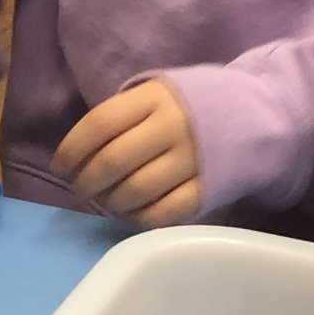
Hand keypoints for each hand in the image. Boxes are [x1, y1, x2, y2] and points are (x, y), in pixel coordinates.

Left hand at [55, 80, 200, 224]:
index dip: (72, 149)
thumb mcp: (154, 96)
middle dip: (86, 181)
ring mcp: (192, 160)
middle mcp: (173, 126)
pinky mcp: (208, 189)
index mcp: (154, 98)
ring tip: (106, 201)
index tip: (60, 166)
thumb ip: (120, 117)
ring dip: (110, 202)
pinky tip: (132, 212)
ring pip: (135, 191)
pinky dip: (139, 218)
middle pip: (113, 161)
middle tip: (80, 189)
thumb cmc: (185, 108)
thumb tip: (75, 156)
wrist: (253, 116)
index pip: (100, 123)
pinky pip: (163, 213)